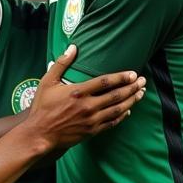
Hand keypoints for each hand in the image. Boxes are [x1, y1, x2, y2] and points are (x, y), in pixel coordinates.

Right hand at [23, 45, 145, 153]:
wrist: (40, 134)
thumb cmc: (42, 107)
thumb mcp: (47, 82)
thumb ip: (61, 63)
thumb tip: (73, 48)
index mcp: (78, 92)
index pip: (106, 82)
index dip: (121, 77)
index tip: (133, 74)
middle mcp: (87, 106)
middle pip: (116, 95)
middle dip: (132, 88)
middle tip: (143, 81)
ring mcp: (91, 120)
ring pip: (117, 109)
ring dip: (131, 100)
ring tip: (141, 94)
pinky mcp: (91, 131)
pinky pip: (111, 123)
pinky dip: (122, 116)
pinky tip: (128, 110)